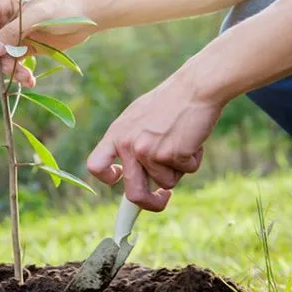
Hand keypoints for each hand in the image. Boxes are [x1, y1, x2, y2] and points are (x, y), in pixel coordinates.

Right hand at [0, 0, 97, 87]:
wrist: (87, 19)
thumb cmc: (63, 9)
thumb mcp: (38, 16)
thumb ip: (13, 32)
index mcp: (4, 1)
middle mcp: (5, 18)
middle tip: (9, 69)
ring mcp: (13, 34)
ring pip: (1, 56)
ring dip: (10, 69)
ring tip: (26, 78)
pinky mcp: (23, 47)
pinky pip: (14, 62)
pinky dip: (20, 73)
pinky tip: (29, 81)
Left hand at [86, 71, 221, 211]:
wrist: (195, 87)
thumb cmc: (170, 102)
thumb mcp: (138, 118)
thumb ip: (131, 142)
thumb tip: (130, 175)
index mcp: (116, 135)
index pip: (96, 166)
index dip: (107, 178)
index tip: (120, 178)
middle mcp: (128, 145)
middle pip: (133, 194)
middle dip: (150, 204)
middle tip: (163, 199)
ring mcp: (148, 151)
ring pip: (167, 182)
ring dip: (179, 168)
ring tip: (183, 140)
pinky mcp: (172, 155)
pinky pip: (187, 171)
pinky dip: (194, 159)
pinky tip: (193, 138)